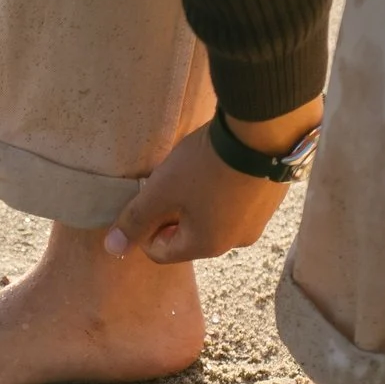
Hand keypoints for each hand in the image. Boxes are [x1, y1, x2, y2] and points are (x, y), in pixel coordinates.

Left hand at [104, 102, 318, 263]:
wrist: (262, 131)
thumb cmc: (205, 165)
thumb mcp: (161, 191)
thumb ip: (135, 221)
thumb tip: (113, 248)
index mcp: (207, 246)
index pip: (160, 252)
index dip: (145, 226)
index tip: (149, 196)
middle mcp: (235, 242)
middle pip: (188, 236)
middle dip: (173, 212)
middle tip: (172, 181)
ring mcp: (258, 222)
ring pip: (212, 219)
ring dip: (197, 201)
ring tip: (197, 171)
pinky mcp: (271, 200)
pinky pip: (235, 204)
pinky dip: (222, 191)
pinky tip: (221, 166)